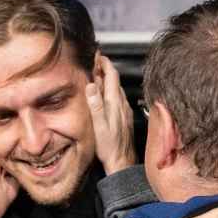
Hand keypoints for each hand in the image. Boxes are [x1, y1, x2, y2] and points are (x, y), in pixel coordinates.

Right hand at [87, 55, 135, 174]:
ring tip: (97, 78)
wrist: (122, 162)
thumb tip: (92, 85)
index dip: (105, 63)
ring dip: (108, 81)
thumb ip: (95, 105)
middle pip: (115, 80)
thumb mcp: (98, 126)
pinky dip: (110, 93)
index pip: (112, 75)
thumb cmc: (109, 147)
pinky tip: (105, 98)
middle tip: (94, 64)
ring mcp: (125, 111)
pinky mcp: (125, 118)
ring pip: (117, 90)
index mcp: (115, 103)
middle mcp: (122, 104)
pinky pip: (118, 99)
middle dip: (104, 70)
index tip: (98, 55)